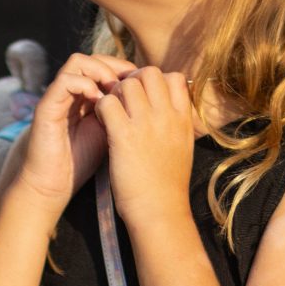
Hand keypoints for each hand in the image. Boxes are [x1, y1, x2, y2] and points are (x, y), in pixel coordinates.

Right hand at [7, 52, 134, 218]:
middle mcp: (71, 91)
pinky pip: (64, 80)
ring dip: (99, 70)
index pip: (106, 65)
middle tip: (130, 82)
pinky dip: (83, 83)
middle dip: (114, 66)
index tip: (142, 83)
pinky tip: (98, 99)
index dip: (125, 69)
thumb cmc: (83, 159)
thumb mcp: (112, 130)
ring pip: (77, 61)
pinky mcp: (46, 106)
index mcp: (87, 95)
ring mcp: (58, 95)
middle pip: (93, 58)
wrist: (54, 184)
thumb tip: (151, 98)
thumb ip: (123, 111)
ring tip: (113, 89)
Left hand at [97, 67, 198, 234]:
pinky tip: (102, 121)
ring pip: (126, 84)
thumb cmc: (168, 184)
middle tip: (123, 99)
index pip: (173, 77)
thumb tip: (171, 106)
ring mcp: (146, 124)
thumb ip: (177, 122)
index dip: (155, 81)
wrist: (160, 212)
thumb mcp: (183, 146)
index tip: (145, 96)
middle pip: (148, 73)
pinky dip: (101, 107)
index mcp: (183, 118)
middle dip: (132, 80)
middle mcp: (167, 116)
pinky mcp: (124, 135)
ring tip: (111, 111)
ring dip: (114, 93)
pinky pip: (108, 103)